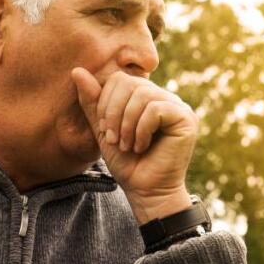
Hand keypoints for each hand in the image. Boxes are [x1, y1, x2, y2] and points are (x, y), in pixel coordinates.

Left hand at [70, 68, 196, 222]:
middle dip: (114, 113)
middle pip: (131, 83)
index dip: (106, 101)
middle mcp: (165, 98)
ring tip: (128, 146)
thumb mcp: (103, 130)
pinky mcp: (186, 119)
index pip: (120, 79)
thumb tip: (77, 71)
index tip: (105, 130)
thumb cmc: (128, 164)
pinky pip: (156, 109)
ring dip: (127, 124)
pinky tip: (142, 146)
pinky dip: (141, 130)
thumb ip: (93, 102)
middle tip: (114, 139)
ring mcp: (178, 107)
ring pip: (142, 95)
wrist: (146, 192)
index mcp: (147, 98)